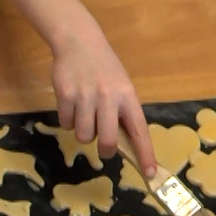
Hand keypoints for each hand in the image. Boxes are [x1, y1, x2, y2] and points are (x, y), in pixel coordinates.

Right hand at [49, 30, 155, 176]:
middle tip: (103, 147)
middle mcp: (108, 97)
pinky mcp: (65, 95)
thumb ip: (123, 113)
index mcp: (128, 96)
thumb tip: (125, 146)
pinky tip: (72, 104)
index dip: (145, 154)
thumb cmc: (105, 69)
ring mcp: (85, 96)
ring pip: (83, 136)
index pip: (140, 131)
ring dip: (83, 131)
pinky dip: (68, 120)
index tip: (150, 173)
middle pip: (107, 141)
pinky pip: (65, 124)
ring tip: (85, 114)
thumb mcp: (122, 87)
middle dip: (105, 150)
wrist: (79, 42)